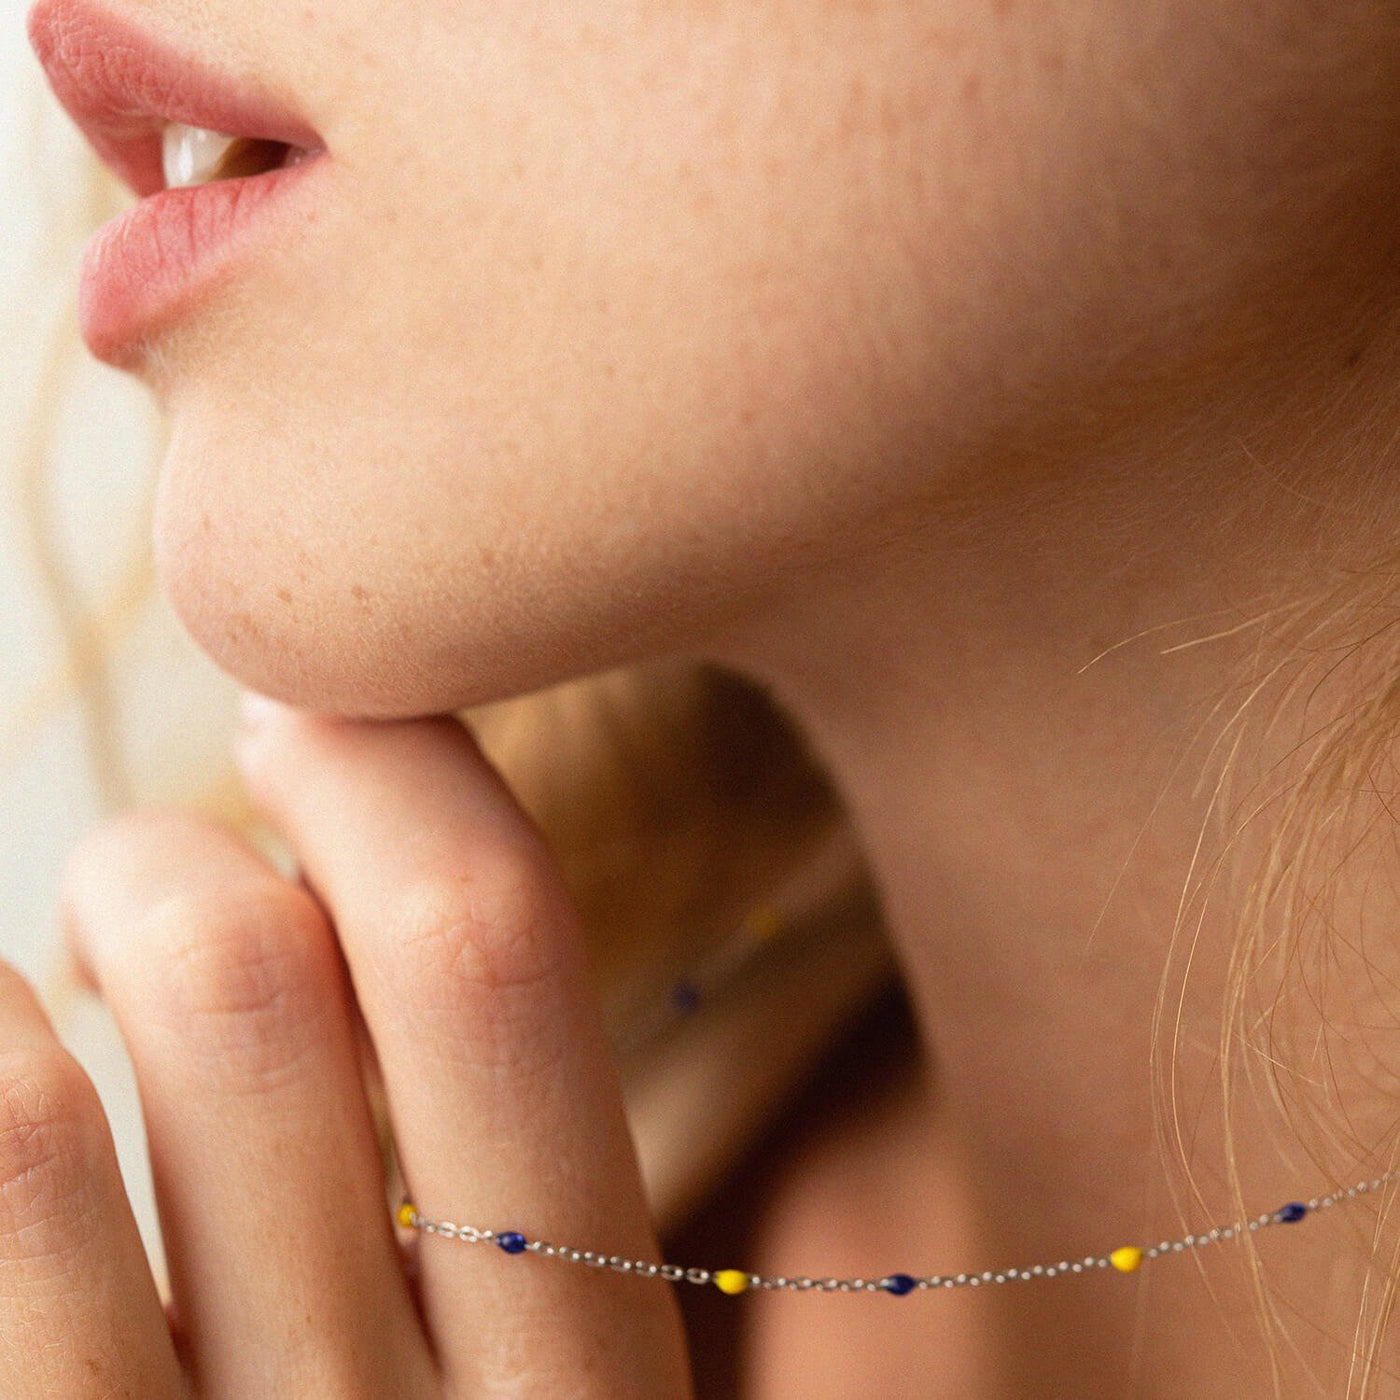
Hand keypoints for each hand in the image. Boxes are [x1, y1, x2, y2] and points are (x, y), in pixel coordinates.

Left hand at [0, 700, 694, 1396]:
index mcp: (584, 1374)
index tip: (311, 718)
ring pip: (30, 1115)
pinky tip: (2, 1057)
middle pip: (246, 986)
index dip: (392, 774)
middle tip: (146, 878)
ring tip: (50, 995)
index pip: (494, 961)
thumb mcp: (581, 1397)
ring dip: (29, 980)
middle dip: (167, 855)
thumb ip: (616, 1246)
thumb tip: (546, 991)